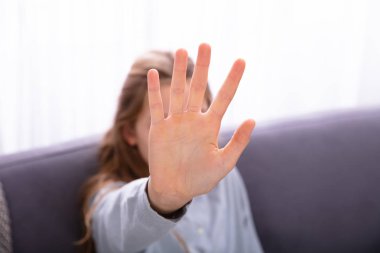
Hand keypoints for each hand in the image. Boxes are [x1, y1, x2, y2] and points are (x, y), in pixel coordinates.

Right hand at [147, 43, 254, 213]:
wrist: (176, 189)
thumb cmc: (201, 179)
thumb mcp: (224, 163)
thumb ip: (238, 142)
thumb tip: (253, 119)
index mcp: (210, 126)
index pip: (224, 98)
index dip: (232, 80)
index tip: (241, 61)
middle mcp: (193, 120)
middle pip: (198, 88)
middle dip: (202, 67)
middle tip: (206, 45)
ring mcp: (176, 123)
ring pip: (178, 92)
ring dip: (180, 73)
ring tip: (183, 50)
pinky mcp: (160, 129)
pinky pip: (157, 107)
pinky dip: (154, 91)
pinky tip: (155, 74)